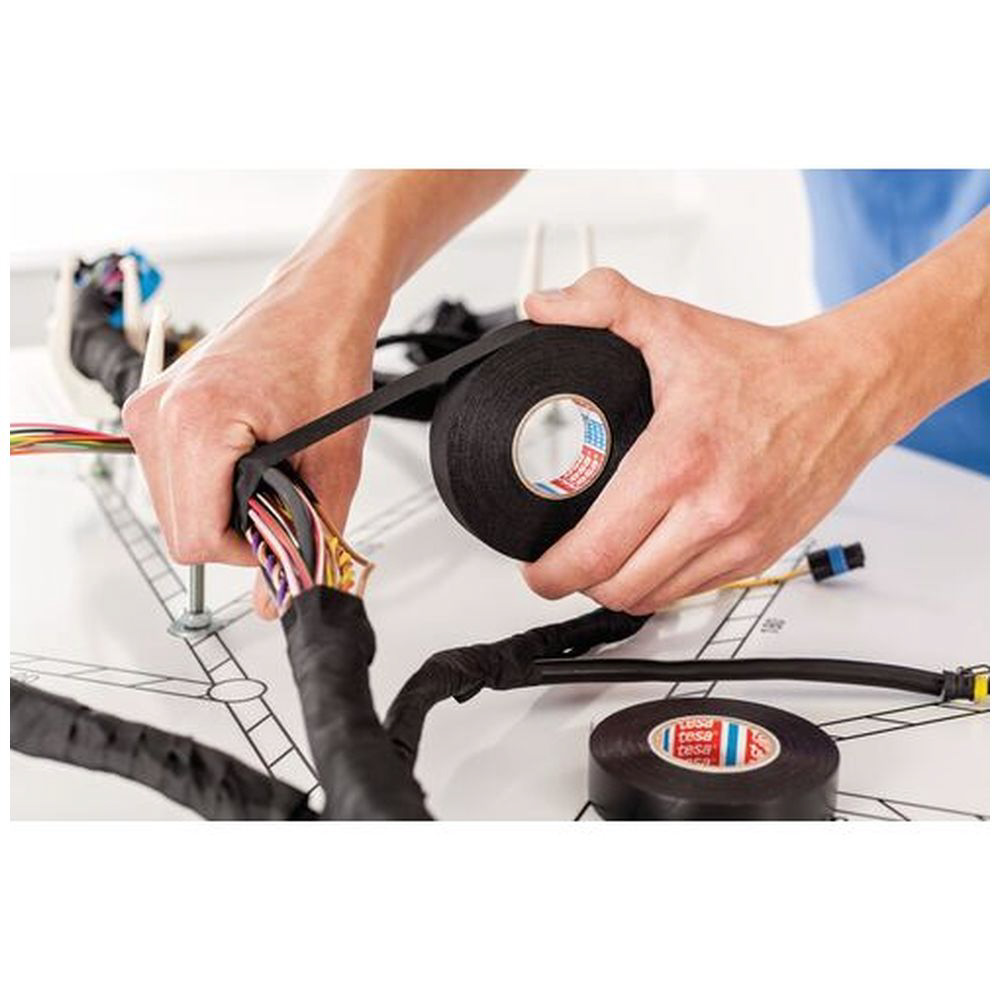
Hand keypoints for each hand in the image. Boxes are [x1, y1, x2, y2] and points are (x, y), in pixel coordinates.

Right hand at [123, 256, 385, 617]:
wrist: (319, 301)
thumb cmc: (327, 356)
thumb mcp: (334, 461)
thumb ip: (309, 538)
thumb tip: (277, 599)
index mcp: (195, 423)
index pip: (196, 540)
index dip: (246, 553)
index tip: (280, 532)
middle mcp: (157, 415)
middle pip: (179, 530)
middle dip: (233, 531)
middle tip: (281, 500)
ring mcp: (149, 410)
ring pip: (173, 507)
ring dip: (221, 507)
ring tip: (268, 468)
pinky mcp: (154, 408)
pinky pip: (172, 477)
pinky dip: (209, 482)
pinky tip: (246, 457)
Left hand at [521, 268, 896, 612]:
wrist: (846, 387)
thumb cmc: (764, 366)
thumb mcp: (674, 324)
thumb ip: (604, 303)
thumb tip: (545, 307)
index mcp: (679, 460)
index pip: (598, 549)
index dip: (553, 572)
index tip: (536, 568)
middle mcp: (711, 510)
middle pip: (619, 587)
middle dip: (577, 584)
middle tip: (559, 565)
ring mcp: (739, 539)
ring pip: (655, 599)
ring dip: (617, 590)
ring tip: (598, 564)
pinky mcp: (760, 553)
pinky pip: (695, 592)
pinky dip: (662, 586)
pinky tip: (646, 560)